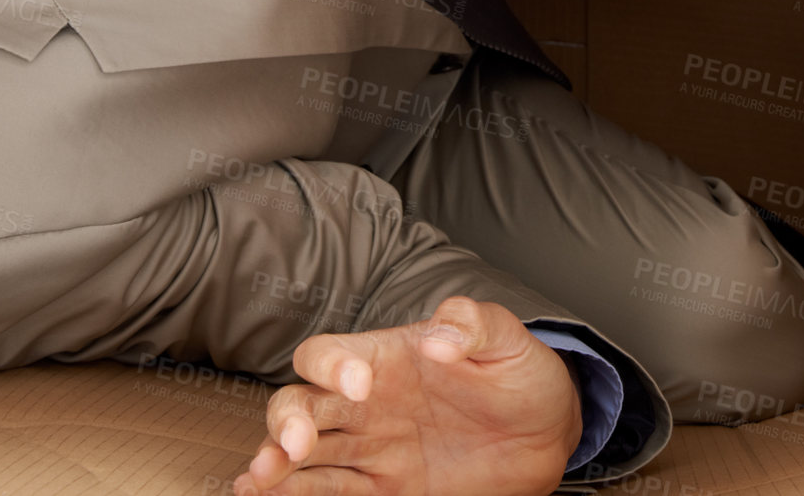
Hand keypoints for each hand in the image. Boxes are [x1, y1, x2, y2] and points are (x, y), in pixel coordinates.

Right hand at [233, 296, 583, 495]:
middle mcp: (365, 403)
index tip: (360, 385)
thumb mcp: (507, 339)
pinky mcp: (385, 488)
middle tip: (297, 444)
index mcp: (386, 358)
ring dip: (278, 464)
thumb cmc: (518, 374)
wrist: (545, 433)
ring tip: (259, 481)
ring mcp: (370, 448)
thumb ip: (473, 324)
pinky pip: (332, 492)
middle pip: (300, 403)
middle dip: (289, 421)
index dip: (332, 365)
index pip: (331, 354)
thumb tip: (440, 337)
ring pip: (304, 454)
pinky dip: (298, 495)